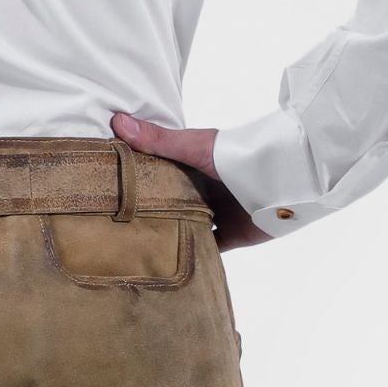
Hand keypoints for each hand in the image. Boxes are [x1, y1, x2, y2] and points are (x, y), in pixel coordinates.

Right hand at [110, 110, 265, 250]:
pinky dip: (192, 256)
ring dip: (169, 236)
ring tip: (134, 249)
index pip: (158, 174)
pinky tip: (168, 265)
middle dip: (149, 213)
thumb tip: (116, 121)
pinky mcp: (229, 236)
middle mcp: (201, 190)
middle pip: (169, 203)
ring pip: (185, 228)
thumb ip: (157, 140)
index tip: (108, 189)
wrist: (280, 178)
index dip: (136, 181)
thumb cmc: (237, 154)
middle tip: (114, 226)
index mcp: (191, 166)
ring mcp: (215, 214)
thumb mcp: (192, 146)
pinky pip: (207, 249)